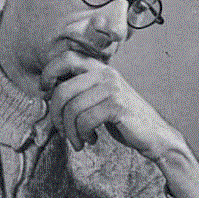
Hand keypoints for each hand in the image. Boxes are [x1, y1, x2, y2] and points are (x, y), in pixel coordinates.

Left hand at [41, 51, 182, 159]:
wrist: (154, 135)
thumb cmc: (123, 119)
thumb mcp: (100, 99)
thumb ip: (80, 91)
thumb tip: (49, 93)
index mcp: (100, 68)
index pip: (66, 58)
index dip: (49, 72)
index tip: (44, 91)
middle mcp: (106, 74)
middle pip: (63, 90)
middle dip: (56, 115)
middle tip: (62, 130)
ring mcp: (112, 89)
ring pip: (72, 109)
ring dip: (71, 131)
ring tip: (79, 140)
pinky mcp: (117, 106)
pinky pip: (85, 120)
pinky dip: (83, 134)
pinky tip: (91, 139)